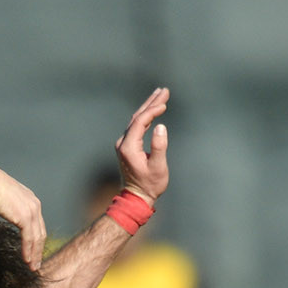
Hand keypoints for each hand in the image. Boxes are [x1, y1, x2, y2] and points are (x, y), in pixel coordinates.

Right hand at [0, 168, 45, 270]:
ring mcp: (31, 211)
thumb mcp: (2, 196)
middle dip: (39, 249)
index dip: (37, 237)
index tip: (34, 250)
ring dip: (35, 254)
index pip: (37, 222)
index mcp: (29, 198)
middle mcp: (34, 204)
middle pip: (40, 231)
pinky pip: (30, 238)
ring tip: (33, 266)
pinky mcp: (25, 217)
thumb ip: (6, 204)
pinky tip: (27, 260)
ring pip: (37, 238)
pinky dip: (29, 251)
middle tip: (36, 263)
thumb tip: (0, 208)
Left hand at [115, 88, 168, 207]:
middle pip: (137, 116)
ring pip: (136, 119)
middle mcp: (123, 143)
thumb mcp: (158, 167)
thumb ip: (159, 147)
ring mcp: (124, 144)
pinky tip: (153, 110)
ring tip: (161, 94)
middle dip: (151, 102)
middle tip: (164, 90)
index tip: (165, 103)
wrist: (136, 197)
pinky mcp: (127, 146)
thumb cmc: (149, 185)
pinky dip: (146, 116)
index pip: (140, 122)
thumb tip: (161, 126)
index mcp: (128, 147)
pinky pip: (137, 125)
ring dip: (149, 107)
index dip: (153, 110)